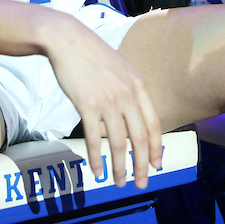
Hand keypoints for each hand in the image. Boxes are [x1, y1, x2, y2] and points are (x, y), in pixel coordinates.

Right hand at [46, 23, 162, 188]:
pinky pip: (94, 139)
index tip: (157, 165)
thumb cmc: (92, 55)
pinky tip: (97, 171)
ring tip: (118, 182)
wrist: (67, 40)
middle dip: (142, 165)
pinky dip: (96, 158)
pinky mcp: (87, 105)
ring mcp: (108, 100)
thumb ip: (131, 90)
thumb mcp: (121, 68)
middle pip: (140, 138)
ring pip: (118, 143)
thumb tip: (136, 117)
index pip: (154, 124)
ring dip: (120, 167)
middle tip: (142, 183)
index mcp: (139, 85)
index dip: (157, 148)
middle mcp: (127, 94)